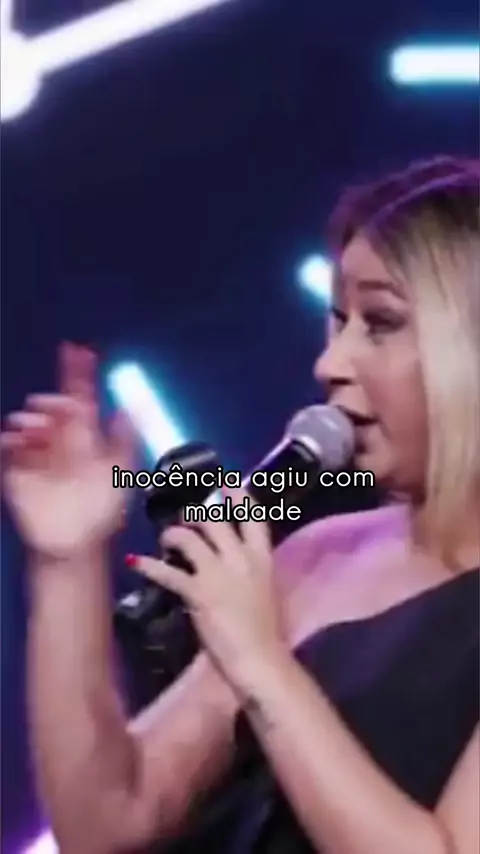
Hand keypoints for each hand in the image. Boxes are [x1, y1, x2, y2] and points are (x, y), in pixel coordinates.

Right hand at [1, 343, 134, 558]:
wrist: (77, 543)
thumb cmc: (101, 510)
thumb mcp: (120, 471)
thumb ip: (126, 438)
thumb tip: (130, 406)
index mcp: (86, 435)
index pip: (81, 396)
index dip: (80, 373)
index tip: (79, 350)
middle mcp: (61, 439)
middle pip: (52, 406)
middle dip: (51, 400)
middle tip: (54, 406)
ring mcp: (38, 454)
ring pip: (28, 423)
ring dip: (31, 419)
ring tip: (38, 428)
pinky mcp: (18, 471)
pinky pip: (9, 447)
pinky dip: (11, 439)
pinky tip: (19, 439)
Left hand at [128, 488, 289, 694]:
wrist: (260, 659)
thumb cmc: (265, 634)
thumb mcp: (263, 593)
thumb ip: (249, 574)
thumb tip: (233, 567)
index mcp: (263, 559)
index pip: (254, 517)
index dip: (239, 497)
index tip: (228, 481)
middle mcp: (241, 559)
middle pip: (216, 520)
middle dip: (197, 512)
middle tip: (184, 509)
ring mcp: (219, 573)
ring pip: (190, 537)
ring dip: (173, 534)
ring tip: (166, 538)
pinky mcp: (198, 592)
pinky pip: (168, 572)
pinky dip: (149, 565)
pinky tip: (135, 562)